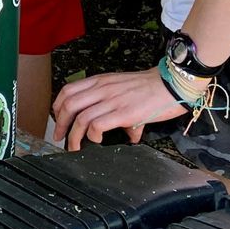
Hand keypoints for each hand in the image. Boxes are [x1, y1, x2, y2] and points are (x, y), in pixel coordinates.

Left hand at [50, 67, 186, 150]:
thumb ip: (120, 109)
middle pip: (69, 104)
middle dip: (60, 124)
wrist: (172, 83)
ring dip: (73, 136)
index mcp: (101, 81)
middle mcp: (102, 89)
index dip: (58, 106)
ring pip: (80, 118)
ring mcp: (112, 101)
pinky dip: (92, 136)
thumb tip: (129, 133)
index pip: (69, 90)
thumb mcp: (127, 90)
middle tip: (60, 137)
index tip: (58, 120)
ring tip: (74, 147)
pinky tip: (96, 141)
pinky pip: (97, 125)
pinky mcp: (123, 113)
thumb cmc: (153, 87)